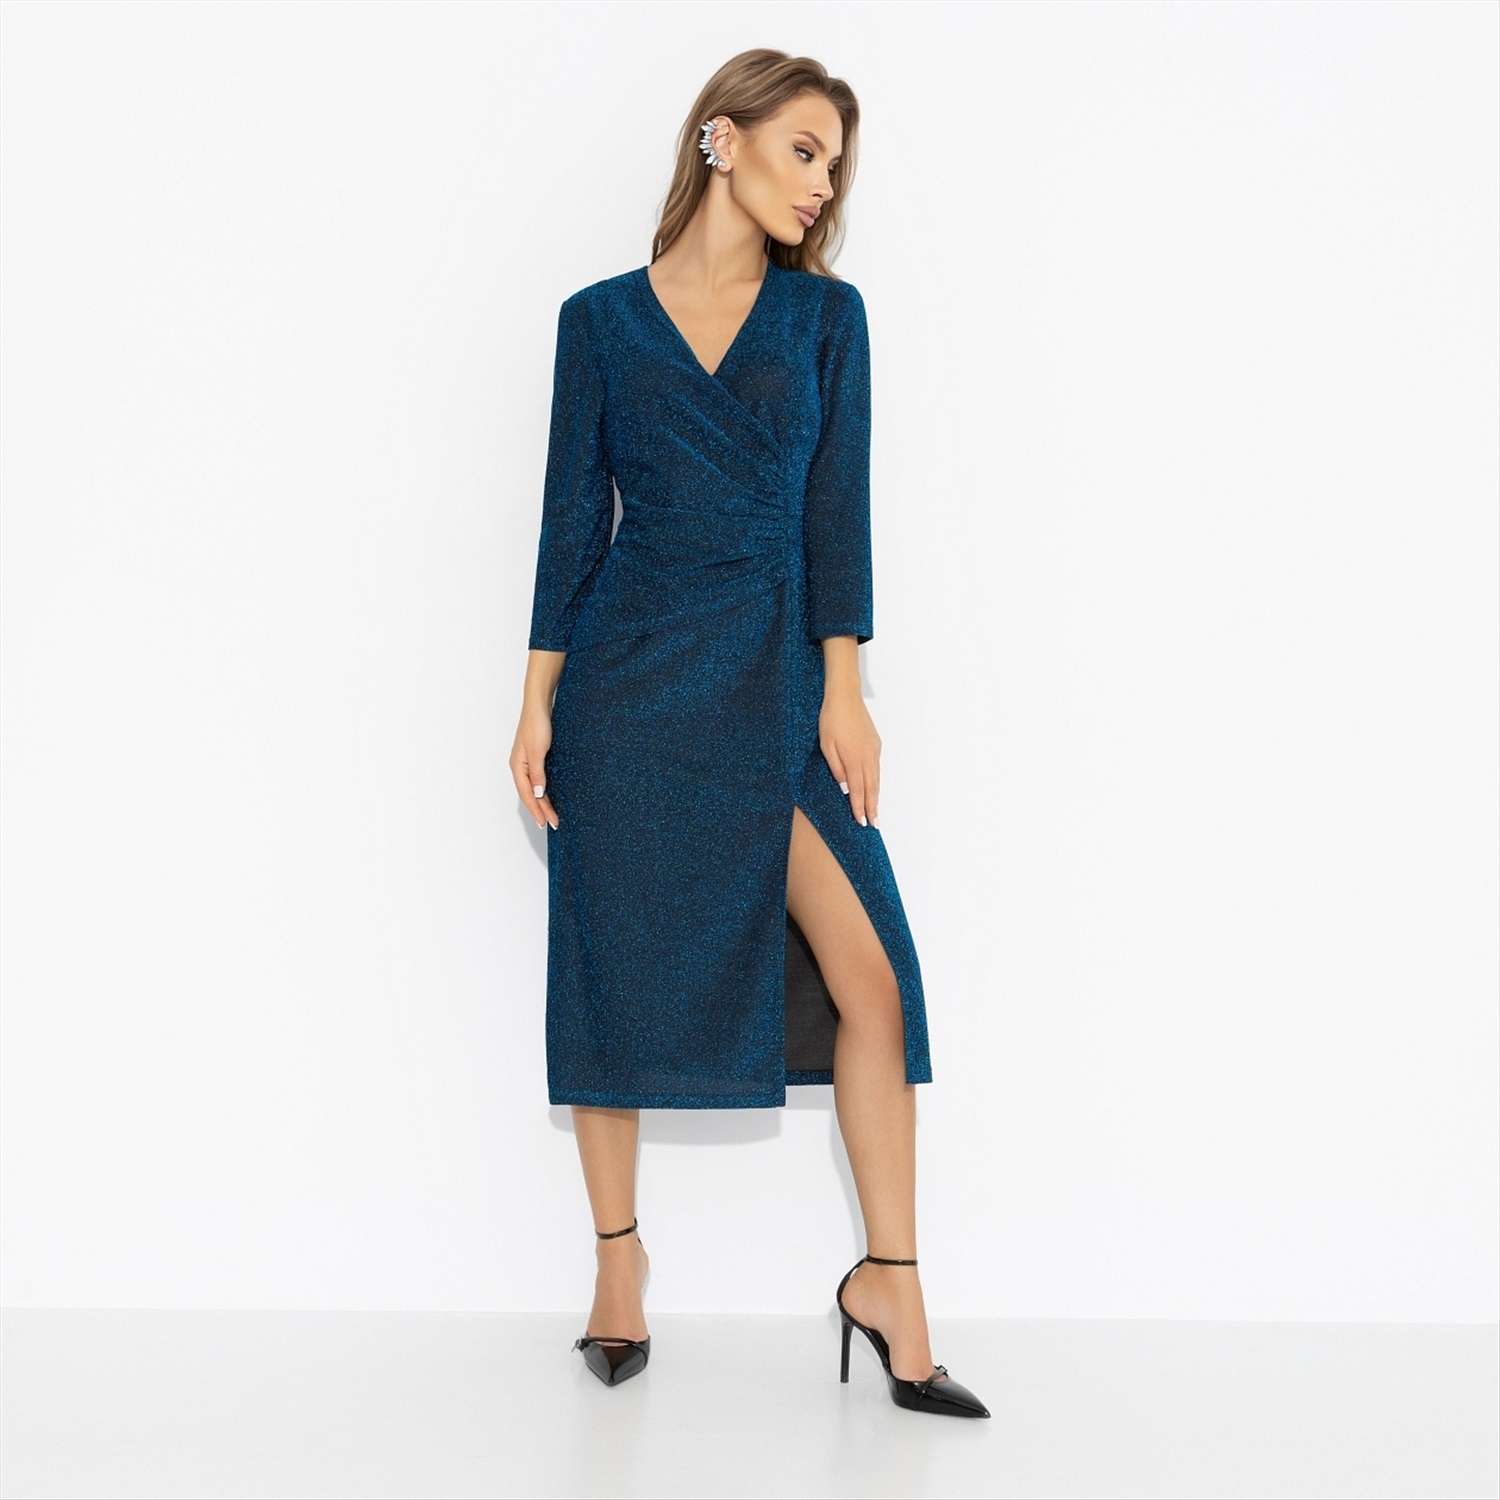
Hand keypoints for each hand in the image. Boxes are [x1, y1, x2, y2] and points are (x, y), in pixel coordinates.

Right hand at [510, 705, 558, 829]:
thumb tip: (539, 794)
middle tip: (553, 823)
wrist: (540, 705)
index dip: (536, 810)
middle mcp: (521, 766)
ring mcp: (529, 762)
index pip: (526, 794)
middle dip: (541, 810)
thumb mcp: (537, 751)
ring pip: (536, 788)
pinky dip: (546, 790)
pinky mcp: (538, 757)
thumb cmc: (536, 724)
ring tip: (553, 815)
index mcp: (517, 766)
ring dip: (544, 802)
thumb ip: (538, 773)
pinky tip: (552, 796)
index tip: (544, 823)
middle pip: (531, 794)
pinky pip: (541, 779)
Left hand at [818, 686, 880, 826]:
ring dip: (876, 796)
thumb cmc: (831, 719)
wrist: (845, 696)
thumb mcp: (826, 745)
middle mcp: (868, 757)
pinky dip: (876, 781)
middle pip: (872, 788)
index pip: (859, 790)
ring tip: (876, 811)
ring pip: (876, 779)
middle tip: (874, 824)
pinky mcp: (875, 743)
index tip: (862, 822)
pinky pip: (877, 768)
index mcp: (854, 759)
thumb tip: (846, 789)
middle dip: (873, 807)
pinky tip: (874, 787)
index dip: (860, 808)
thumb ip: (836, 768)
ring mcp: (874, 750)